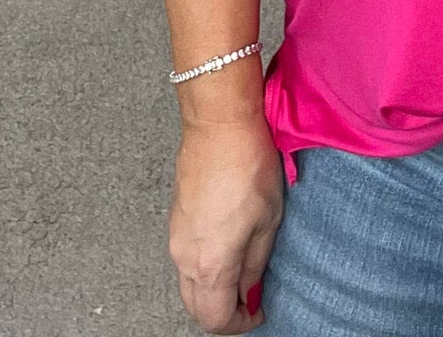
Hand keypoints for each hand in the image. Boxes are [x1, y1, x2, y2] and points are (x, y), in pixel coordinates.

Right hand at [169, 117, 283, 333]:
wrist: (218, 124)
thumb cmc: (247, 164)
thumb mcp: (267, 220)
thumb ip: (256, 264)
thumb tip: (250, 291)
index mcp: (211, 264)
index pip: (215, 318)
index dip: (239, 323)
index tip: (258, 312)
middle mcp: (185, 258)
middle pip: (197, 308)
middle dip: (223, 312)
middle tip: (250, 299)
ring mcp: (176, 239)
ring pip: (188, 285)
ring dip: (212, 290)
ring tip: (242, 272)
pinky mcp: (175, 221)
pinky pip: (185, 261)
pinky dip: (203, 270)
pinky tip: (226, 251)